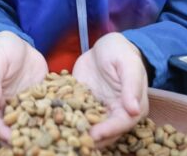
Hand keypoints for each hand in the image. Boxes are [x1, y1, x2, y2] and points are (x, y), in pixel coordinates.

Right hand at [0, 31, 47, 144]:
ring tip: (51, 142)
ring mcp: (22, 107)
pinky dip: (52, 121)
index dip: (1, 133)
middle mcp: (5, 108)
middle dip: (20, 140)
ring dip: (38, 134)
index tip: (12, 141)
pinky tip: (65, 127)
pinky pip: (44, 113)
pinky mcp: (38, 102)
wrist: (18, 42)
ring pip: (28, 125)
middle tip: (33, 148)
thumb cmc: (1, 50)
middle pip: (10, 130)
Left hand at [72, 32, 148, 147]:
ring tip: (61, 136)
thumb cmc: (121, 53)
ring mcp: (97, 109)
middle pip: (104, 132)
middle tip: (74, 141)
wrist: (104, 46)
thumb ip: (131, 85)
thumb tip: (134, 110)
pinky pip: (74, 112)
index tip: (94, 135)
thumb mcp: (128, 64)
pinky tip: (51, 120)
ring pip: (88, 126)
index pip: (121, 124)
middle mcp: (115, 113)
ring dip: (76, 131)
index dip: (108, 131)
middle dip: (90, 138)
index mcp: (131, 107)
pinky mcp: (82, 103)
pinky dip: (65, 117)